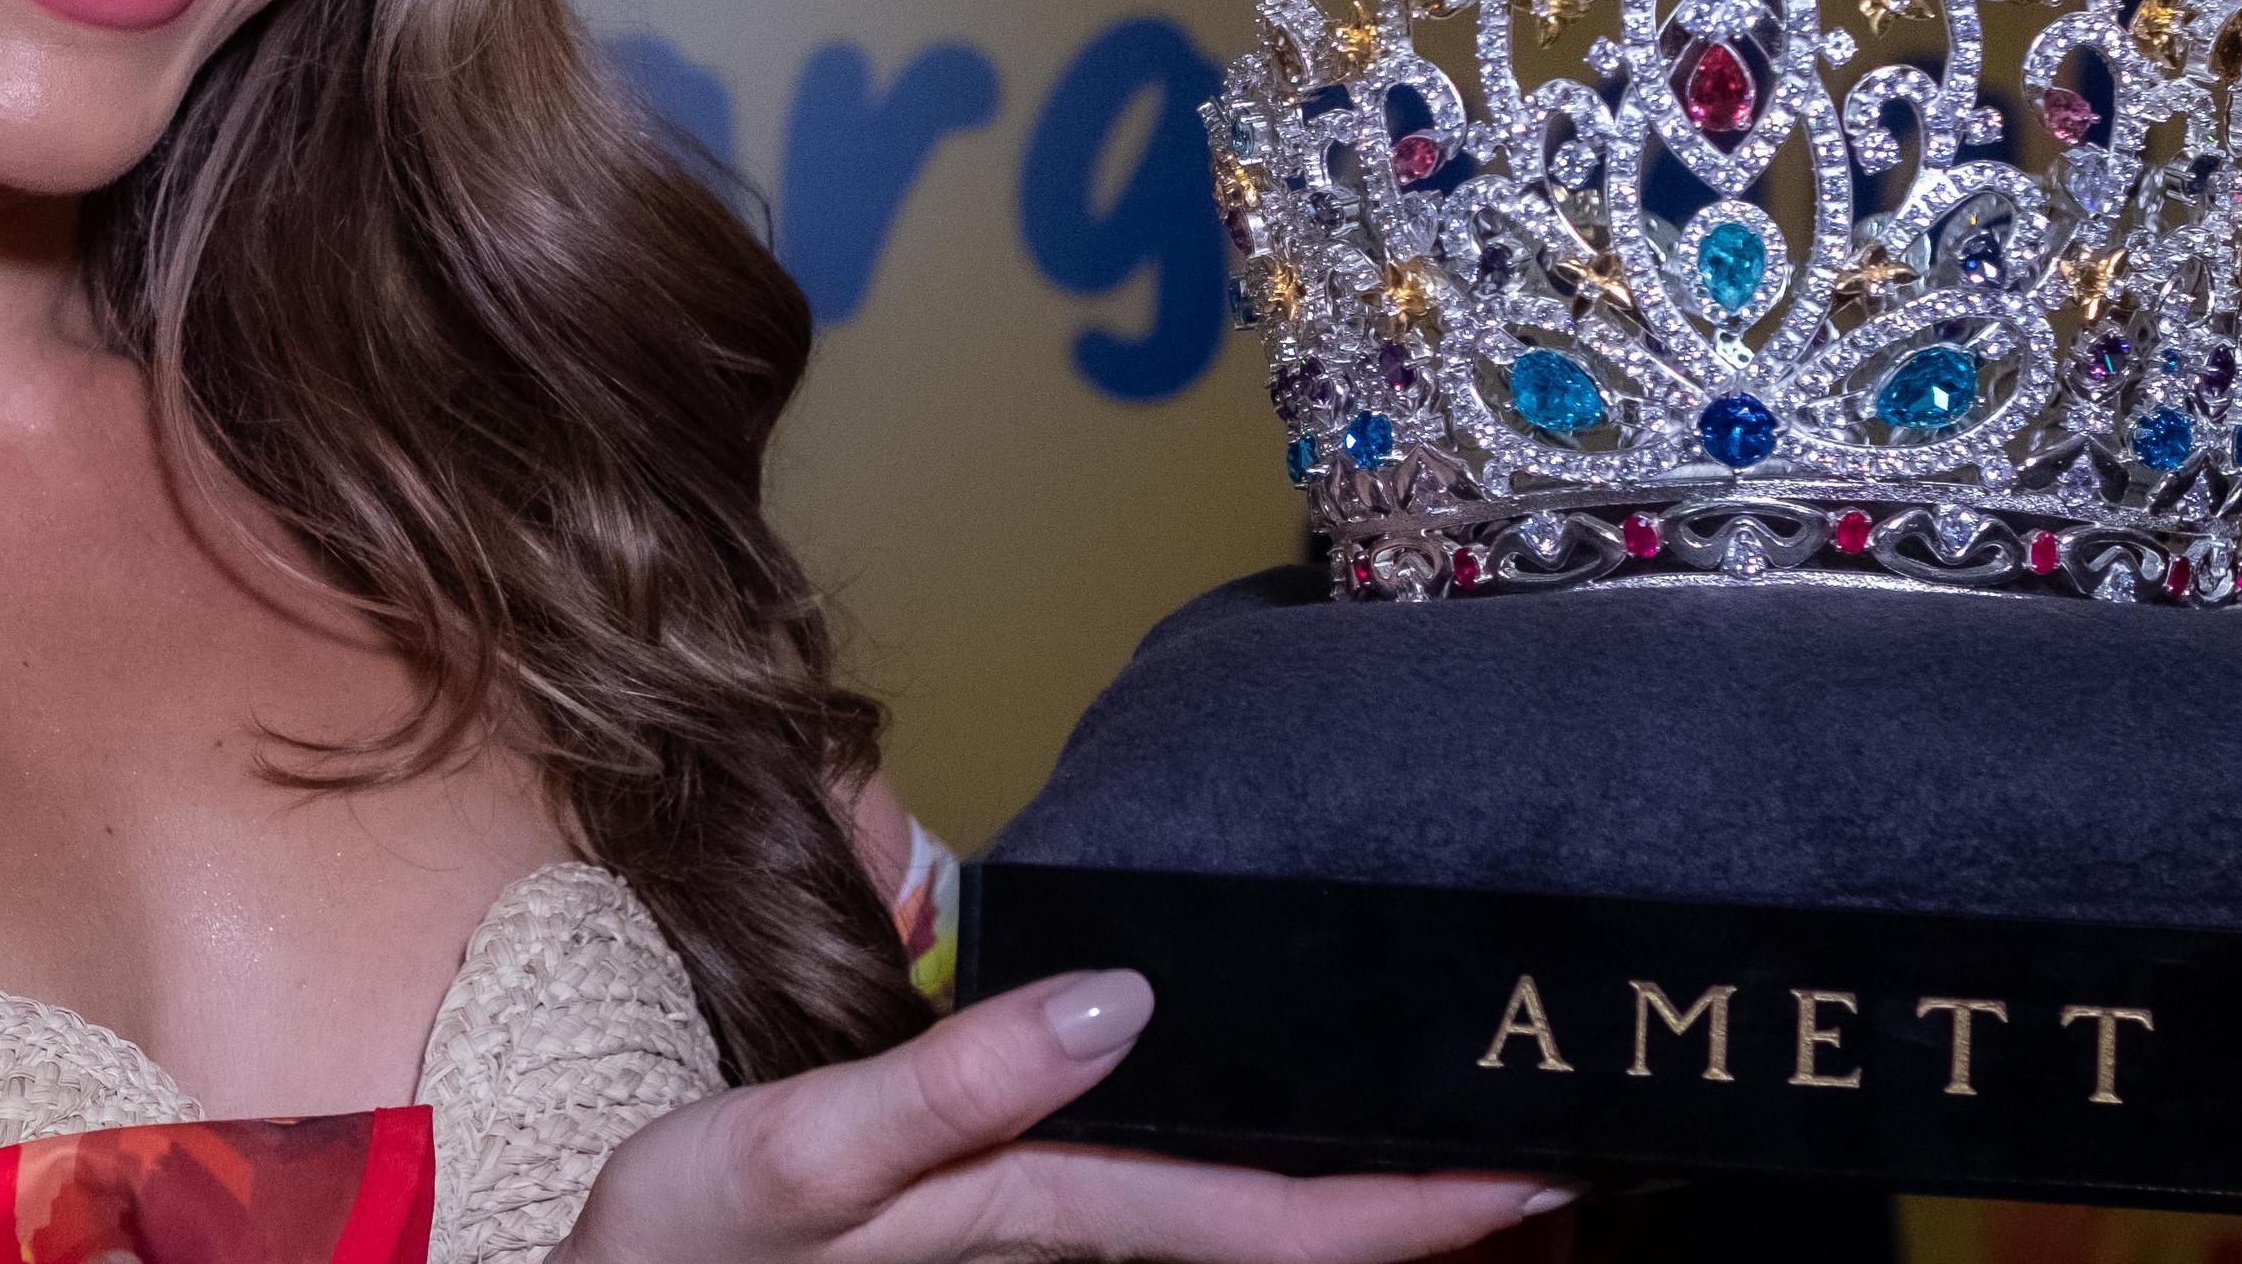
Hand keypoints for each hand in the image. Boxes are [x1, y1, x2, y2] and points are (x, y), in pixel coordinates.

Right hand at [557, 970, 1571, 1262]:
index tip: (1547, 1172)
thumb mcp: (791, 1164)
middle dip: (1427, 1200)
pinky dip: (1252, 1178)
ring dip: (1355, 1191)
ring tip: (1471, 1141)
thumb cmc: (676, 1255)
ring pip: (1235, 1218)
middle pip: (1285, 1227)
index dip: (1419, 1207)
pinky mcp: (986, 1216)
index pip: (1277, 1222)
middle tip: (1565, 1145)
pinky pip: (1164, 1201)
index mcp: (1041, 1220)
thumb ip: (950, 1089)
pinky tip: (1276, 1132)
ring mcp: (1029, 1236)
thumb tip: (1117, 1002)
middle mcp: (1062, 1240)